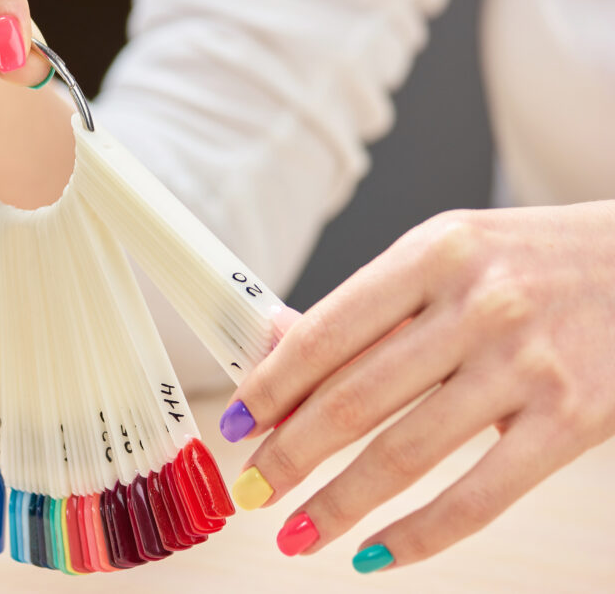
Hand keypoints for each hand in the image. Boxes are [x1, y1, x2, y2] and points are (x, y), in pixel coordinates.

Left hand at [220, 202, 614, 571]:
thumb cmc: (536, 260)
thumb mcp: (448, 254)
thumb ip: (373, 306)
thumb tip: (280, 353)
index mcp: (432, 254)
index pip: (326, 333)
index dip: (270, 388)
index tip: (236, 423)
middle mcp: (475, 305)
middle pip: (353, 400)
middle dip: (288, 456)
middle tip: (252, 490)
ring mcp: (525, 364)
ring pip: (404, 454)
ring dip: (337, 505)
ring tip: (296, 534)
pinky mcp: (572, 420)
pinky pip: (478, 496)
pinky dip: (419, 535)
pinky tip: (375, 554)